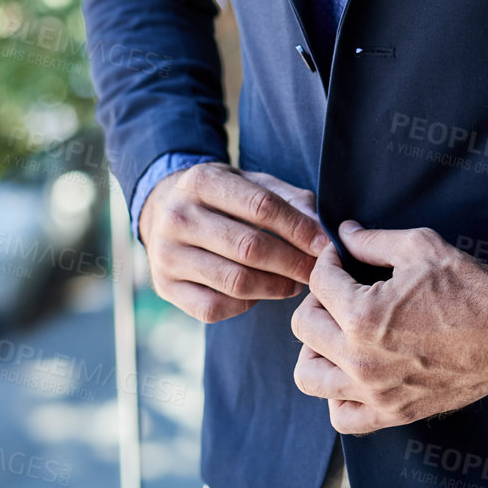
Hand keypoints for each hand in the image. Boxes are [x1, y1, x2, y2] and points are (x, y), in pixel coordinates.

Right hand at [140, 162, 329, 322]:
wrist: (163, 211)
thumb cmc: (221, 198)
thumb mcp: (250, 183)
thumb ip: (289, 200)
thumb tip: (322, 231)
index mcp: (201, 180)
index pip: (260, 206)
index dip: (298, 228)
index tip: (324, 243)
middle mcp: (178, 216)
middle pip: (248, 247)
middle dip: (292, 262)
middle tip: (316, 270)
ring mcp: (167, 254)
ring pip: (234, 281)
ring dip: (275, 286)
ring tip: (296, 283)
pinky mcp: (165, 286)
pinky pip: (213, 308)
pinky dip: (245, 305)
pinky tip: (261, 294)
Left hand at [291, 220, 487, 433]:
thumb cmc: (468, 286)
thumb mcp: (418, 247)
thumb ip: (371, 240)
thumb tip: (343, 232)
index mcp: (363, 315)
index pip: (318, 283)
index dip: (329, 261)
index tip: (343, 258)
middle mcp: (361, 360)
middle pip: (304, 326)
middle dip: (318, 299)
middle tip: (342, 290)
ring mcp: (375, 393)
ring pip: (308, 376)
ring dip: (317, 348)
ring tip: (340, 331)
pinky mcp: (393, 413)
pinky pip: (341, 416)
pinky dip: (338, 394)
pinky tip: (354, 370)